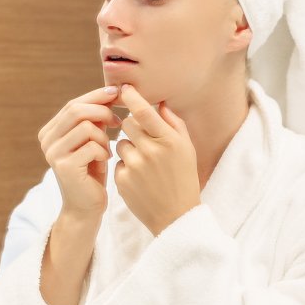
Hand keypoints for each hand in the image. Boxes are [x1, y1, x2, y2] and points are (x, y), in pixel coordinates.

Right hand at [38, 86, 120, 221]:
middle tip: (118, 122)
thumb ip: (95, 118)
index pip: (73, 104)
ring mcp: (53, 153)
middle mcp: (47, 140)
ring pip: (86, 127)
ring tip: (106, 149)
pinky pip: (92, 146)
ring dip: (104, 136)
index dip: (97, 96)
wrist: (86, 207)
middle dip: (103, 112)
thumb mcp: (92, 140)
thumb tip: (112, 91)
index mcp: (51, 131)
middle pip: (77, 110)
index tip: (117, 93)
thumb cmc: (92, 171)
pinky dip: (104, 151)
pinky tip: (104, 161)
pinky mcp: (64, 166)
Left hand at [114, 84, 200, 235]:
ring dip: (129, 147)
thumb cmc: (184, 177)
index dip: (131, 96)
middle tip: (144, 138)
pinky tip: (140, 178)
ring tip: (145, 163)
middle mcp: (150, 152)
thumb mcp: (187, 148)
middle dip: (133, 126)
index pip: (143, 111)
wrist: (176, 216)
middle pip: (128, 124)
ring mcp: (134, 167)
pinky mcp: (122, 180)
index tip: (124, 88)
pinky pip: (118, 161)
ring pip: (120, 142)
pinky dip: (126, 166)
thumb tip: (159, 102)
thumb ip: (173, 123)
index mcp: (168, 141)